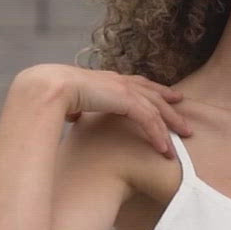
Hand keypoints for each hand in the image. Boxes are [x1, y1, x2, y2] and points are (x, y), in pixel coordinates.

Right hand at [17, 63, 190, 158]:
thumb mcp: (68, 101)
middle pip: (152, 94)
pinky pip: (149, 120)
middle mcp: (117, 80)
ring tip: (182, 145)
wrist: (45, 86)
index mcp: (105, 79)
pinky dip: (158, 135)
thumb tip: (72, 117)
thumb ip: (77, 108)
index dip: (153, 90)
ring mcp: (123, 89)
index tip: (169, 97)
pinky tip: (165, 150)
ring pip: (155, 109)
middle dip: (170, 107)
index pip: (136, 83)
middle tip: (185, 122)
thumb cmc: (48, 95)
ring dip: (169, 128)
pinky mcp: (125, 100)